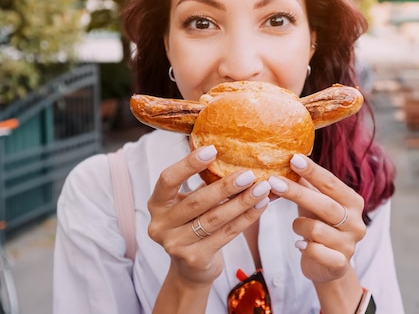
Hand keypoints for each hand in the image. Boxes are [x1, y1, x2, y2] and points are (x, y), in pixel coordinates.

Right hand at [147, 145, 270, 285]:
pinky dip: (246, 219)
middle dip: (225, 187)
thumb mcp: (191, 202)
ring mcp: (175, 245)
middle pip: (196, 202)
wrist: (191, 267)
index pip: (168, 179)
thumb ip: (204, 183)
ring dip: (241, 203)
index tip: (212, 150)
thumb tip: (236, 156)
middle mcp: (160, 225)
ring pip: (214, 219)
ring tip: (261, 189)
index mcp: (157, 204)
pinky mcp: (194, 259)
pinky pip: (225, 235)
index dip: (188, 164)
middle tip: (248, 174)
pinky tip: (260, 206)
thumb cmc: (194, 224)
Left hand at [268, 154, 365, 282]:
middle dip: (297, 192)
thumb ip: (307, 185)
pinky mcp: (340, 264)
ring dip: (299, 226)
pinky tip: (300, 244)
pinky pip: (316, 252)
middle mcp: (356, 222)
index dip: (313, 171)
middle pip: (325, 205)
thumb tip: (290, 160)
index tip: (293, 158)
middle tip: (273, 181)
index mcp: (353, 202)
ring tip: (297, 227)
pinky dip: (305, 247)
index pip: (332, 183)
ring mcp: (349, 245)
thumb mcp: (316, 204)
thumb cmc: (322, 226)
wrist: (330, 266)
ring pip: (316, 230)